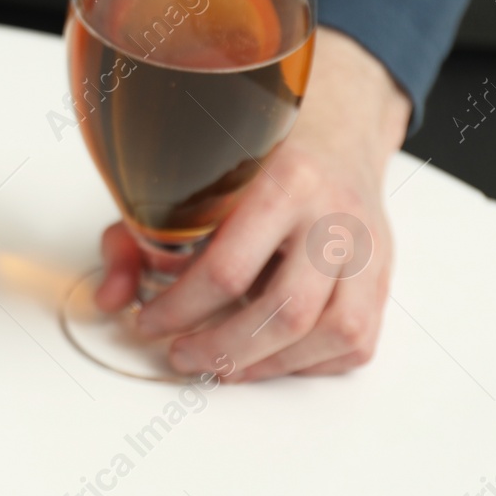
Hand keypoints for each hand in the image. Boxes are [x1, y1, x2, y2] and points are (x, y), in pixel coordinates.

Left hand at [94, 26, 411, 380]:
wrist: (335, 129)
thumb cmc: (256, 157)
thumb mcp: (186, 178)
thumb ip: (136, 236)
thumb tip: (110, 299)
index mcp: (284, 181)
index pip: (228, 269)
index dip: (179, 310)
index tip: (147, 322)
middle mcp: (335, 216)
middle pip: (284, 313)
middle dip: (221, 348)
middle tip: (181, 356)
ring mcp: (368, 249)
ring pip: (331, 335)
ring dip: (267, 365)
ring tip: (221, 365)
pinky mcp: (384, 275)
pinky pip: (358, 342)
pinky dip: (311, 363)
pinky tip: (268, 355)